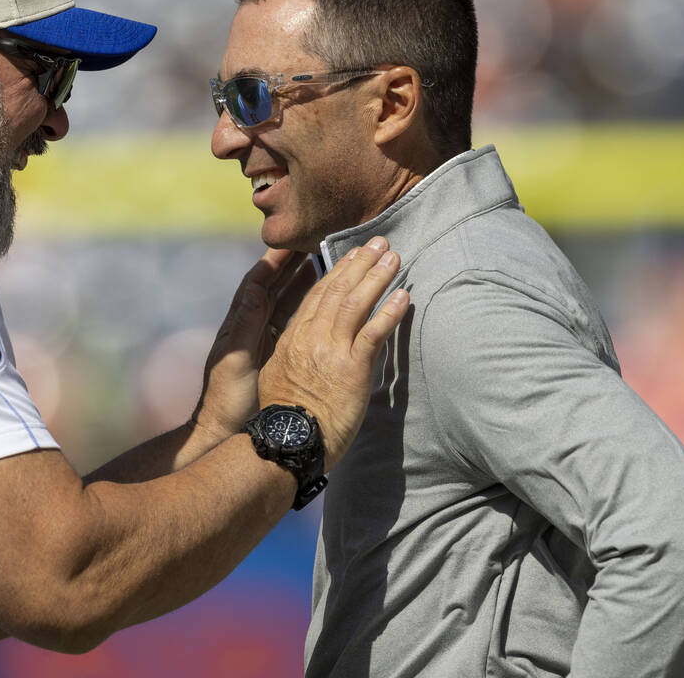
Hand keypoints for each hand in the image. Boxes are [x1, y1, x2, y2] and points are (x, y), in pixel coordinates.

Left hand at [192, 249, 315, 441]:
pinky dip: (306, 306)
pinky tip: (323, 298)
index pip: (257, 283)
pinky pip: (293, 322)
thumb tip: (257, 288)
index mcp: (239, 323)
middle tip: (312, 241)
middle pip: (273, 287)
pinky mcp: (276, 352)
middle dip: (290, 264)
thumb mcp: (236, 359)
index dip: (273, 261)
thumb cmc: (228, 398)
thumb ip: (246, 324)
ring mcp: (263, 338)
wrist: (225, 429)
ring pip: (285, 301)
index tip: (290, 241)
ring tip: (323, 260)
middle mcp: (251, 326)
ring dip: (301, 281)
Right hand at [257, 237, 407, 471]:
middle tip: (377, 242)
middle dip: (359, 263)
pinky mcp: (353, 368)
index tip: (349, 254)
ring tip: (393, 257)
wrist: (288, 441)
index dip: (335, 271)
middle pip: (337, 290)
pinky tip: (404, 295)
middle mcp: (311, 337)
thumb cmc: (285, 418)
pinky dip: (389, 311)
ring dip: (376, 277)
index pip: (316, 295)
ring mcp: (331, 350)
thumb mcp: (280, 377)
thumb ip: (294, 356)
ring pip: (355, 303)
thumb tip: (304, 348)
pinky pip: (374, 333)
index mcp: (293, 338)